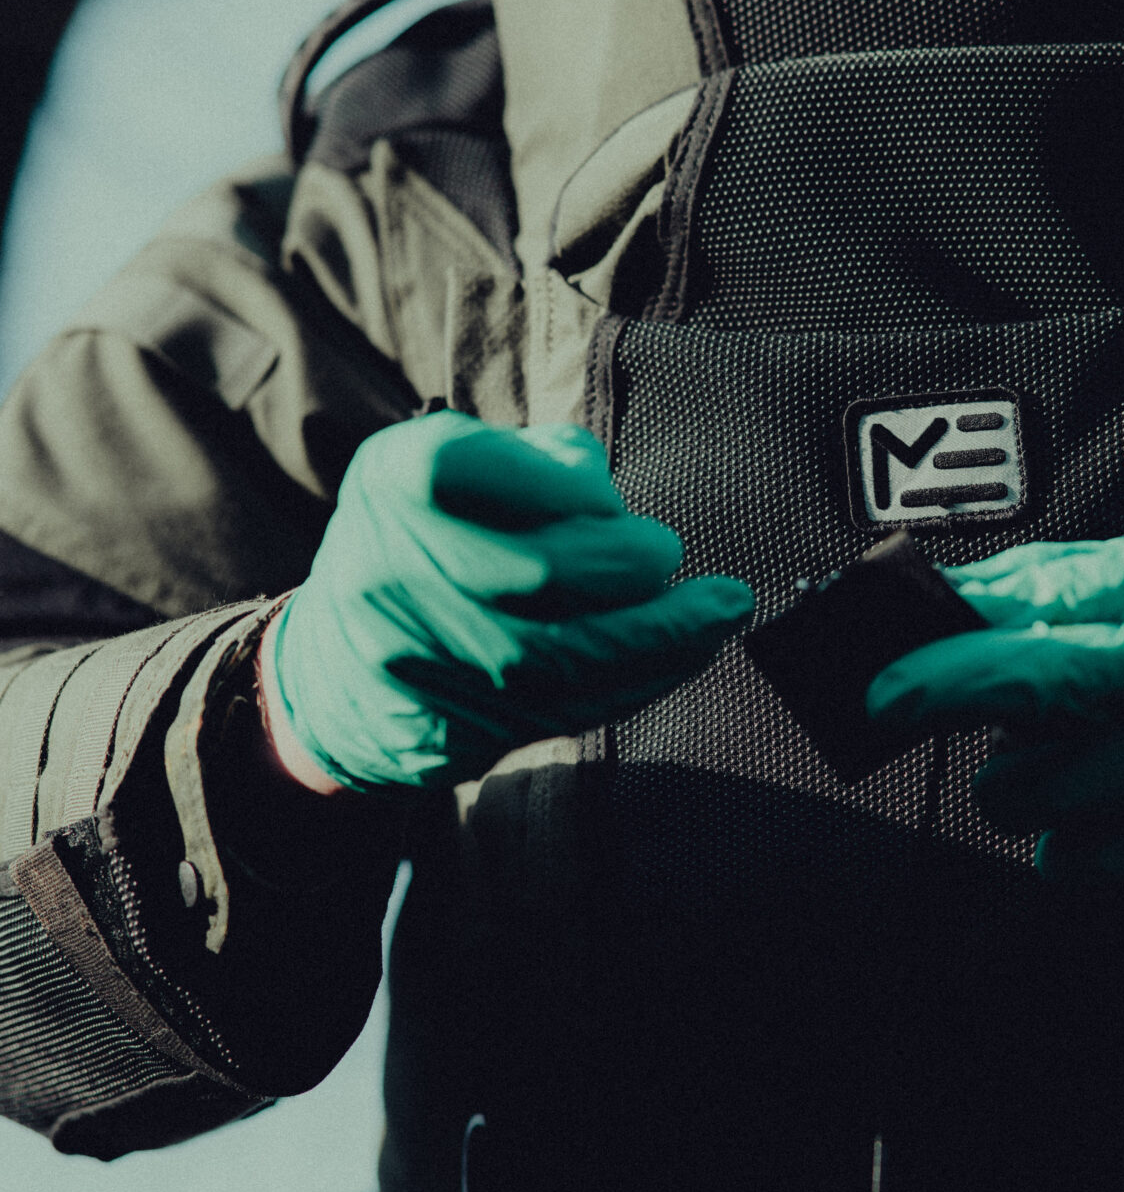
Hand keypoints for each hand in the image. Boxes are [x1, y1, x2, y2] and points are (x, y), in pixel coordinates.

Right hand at [266, 412, 751, 790]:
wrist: (333, 674)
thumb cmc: (427, 542)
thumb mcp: (451, 467)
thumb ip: (533, 459)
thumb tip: (603, 490)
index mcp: (395, 483)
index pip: (496, 474)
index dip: (575, 492)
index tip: (614, 503)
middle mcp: (392, 573)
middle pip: (541, 573)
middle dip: (631, 564)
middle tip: (665, 554)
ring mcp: (419, 663)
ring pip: (561, 657)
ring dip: (665, 635)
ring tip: (722, 610)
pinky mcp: (452, 732)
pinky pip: (565, 709)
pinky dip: (642, 680)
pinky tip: (688, 653)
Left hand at [866, 528, 1123, 880]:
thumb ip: (1068, 580)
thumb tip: (959, 596)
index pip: (1037, 661)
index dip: (946, 678)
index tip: (883, 689)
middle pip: (1027, 766)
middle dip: (991, 748)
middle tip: (1011, 717)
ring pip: (1048, 825)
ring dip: (1040, 790)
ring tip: (1089, 747)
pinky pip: (1093, 862)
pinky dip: (1087, 832)